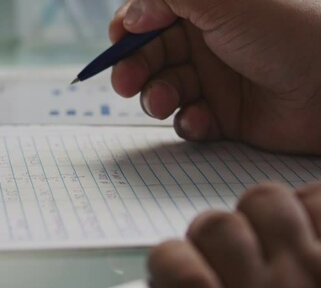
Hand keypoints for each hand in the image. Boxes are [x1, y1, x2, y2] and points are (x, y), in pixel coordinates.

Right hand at [109, 0, 320, 154]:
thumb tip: (130, 14)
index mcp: (207, 7)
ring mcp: (216, 80)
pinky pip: (189, 119)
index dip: (130, 27)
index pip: (153, 13)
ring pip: (164, 88)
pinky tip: (200, 120)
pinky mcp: (225, 116)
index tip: (117, 40)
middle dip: (133, 68)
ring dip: (156, 96)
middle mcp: (208, 42)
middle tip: (125, 83)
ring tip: (164, 102)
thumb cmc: (287, 34)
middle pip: (150, 54)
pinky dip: (187, 121)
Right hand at [148, 183, 320, 287]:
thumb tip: (171, 282)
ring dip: (265, 218)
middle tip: (236, 266)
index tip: (184, 280)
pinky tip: (312, 237)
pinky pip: (317, 197)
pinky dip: (312, 209)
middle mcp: (270, 287)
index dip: (172, 265)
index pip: (170, 260)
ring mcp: (314, 266)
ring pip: (265, 199)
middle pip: (216, 224)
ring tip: (278, 245)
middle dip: (218, 239)